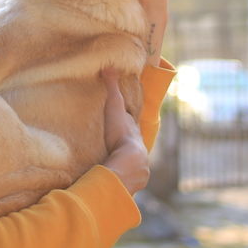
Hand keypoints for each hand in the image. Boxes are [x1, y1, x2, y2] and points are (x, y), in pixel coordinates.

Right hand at [101, 69, 148, 193]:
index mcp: (134, 130)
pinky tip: (118, 181)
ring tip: (115, 164)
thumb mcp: (114, 107)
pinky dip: (123, 178)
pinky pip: (127, 178)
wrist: (129, 163)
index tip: (123, 119)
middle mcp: (138, 146)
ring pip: (132, 161)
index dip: (127, 120)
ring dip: (125, 162)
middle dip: (127, 142)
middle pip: (132, 142)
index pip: (131, 123)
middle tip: (118, 142)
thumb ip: (111, 88)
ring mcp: (137, 164)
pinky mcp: (132, 180)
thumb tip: (109, 66)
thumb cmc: (121, 133)